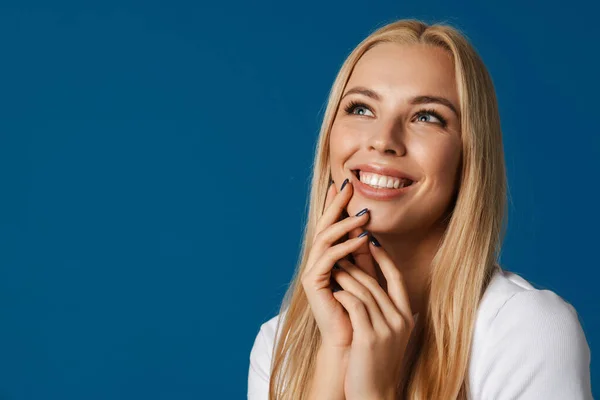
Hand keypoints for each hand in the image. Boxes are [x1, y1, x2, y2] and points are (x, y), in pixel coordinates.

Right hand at [301, 179, 369, 348]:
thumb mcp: (364, 273)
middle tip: (348, 184)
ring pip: (325, 238)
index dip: (335, 204)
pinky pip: (329, 258)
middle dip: (336, 204)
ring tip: (364, 214)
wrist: (350, 339)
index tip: (344, 184)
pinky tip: (361, 238)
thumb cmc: (359, 309)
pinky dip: (346, 246)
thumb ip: (363, 252)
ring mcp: (312, 271)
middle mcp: (316, 261)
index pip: (330, 224)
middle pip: (324, 225)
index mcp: (326, 257)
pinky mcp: (312, 282)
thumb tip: (368, 228)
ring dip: (345, 224)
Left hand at [331, 240, 414, 399]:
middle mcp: (400, 319)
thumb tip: (376, 284)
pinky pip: (354, 306)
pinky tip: (334, 290)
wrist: (375, 393)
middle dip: (358, 264)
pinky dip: (343, 294)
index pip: (397, 278)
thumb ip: (384, 309)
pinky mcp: (369, 337)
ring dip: (346, 276)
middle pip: (377, 282)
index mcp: (407, 316)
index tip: (371, 241)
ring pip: (364, 291)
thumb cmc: (376, 362)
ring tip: (334, 266)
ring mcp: (386, 328)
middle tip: (343, 250)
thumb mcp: (387, 333)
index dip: (384, 258)